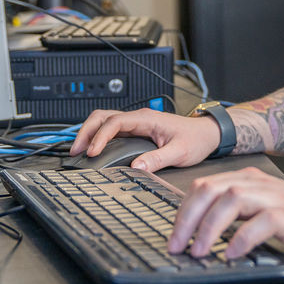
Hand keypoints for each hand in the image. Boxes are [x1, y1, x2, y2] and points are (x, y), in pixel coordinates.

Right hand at [70, 107, 219, 171]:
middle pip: (103, 116)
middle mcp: (139, 117)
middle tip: (76, 151)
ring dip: (89, 133)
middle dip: (86, 131)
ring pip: (104, 121)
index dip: (100, 137)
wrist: (207, 133)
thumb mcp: (180, 152)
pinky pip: (111, 129)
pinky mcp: (136, 130)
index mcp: (147, 119)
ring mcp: (136, 123)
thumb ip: (158, 159)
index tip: (93, 152)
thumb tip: (136, 167)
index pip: (115, 122)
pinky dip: (98, 137)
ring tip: (79, 151)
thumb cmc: (196, 139)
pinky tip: (94, 150)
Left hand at [167, 166, 283, 264]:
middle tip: (177, 245)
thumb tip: (199, 231)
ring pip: (231, 200)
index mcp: (249, 181)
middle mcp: (260, 185)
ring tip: (200, 251)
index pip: (204, 186)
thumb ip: (238, 212)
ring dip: (209, 227)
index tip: (174, 236)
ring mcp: (277, 198)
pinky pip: (261, 222)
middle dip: (187, 219)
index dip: (182, 211)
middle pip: (211, 189)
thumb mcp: (265, 209)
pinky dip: (242, 237)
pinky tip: (233, 253)